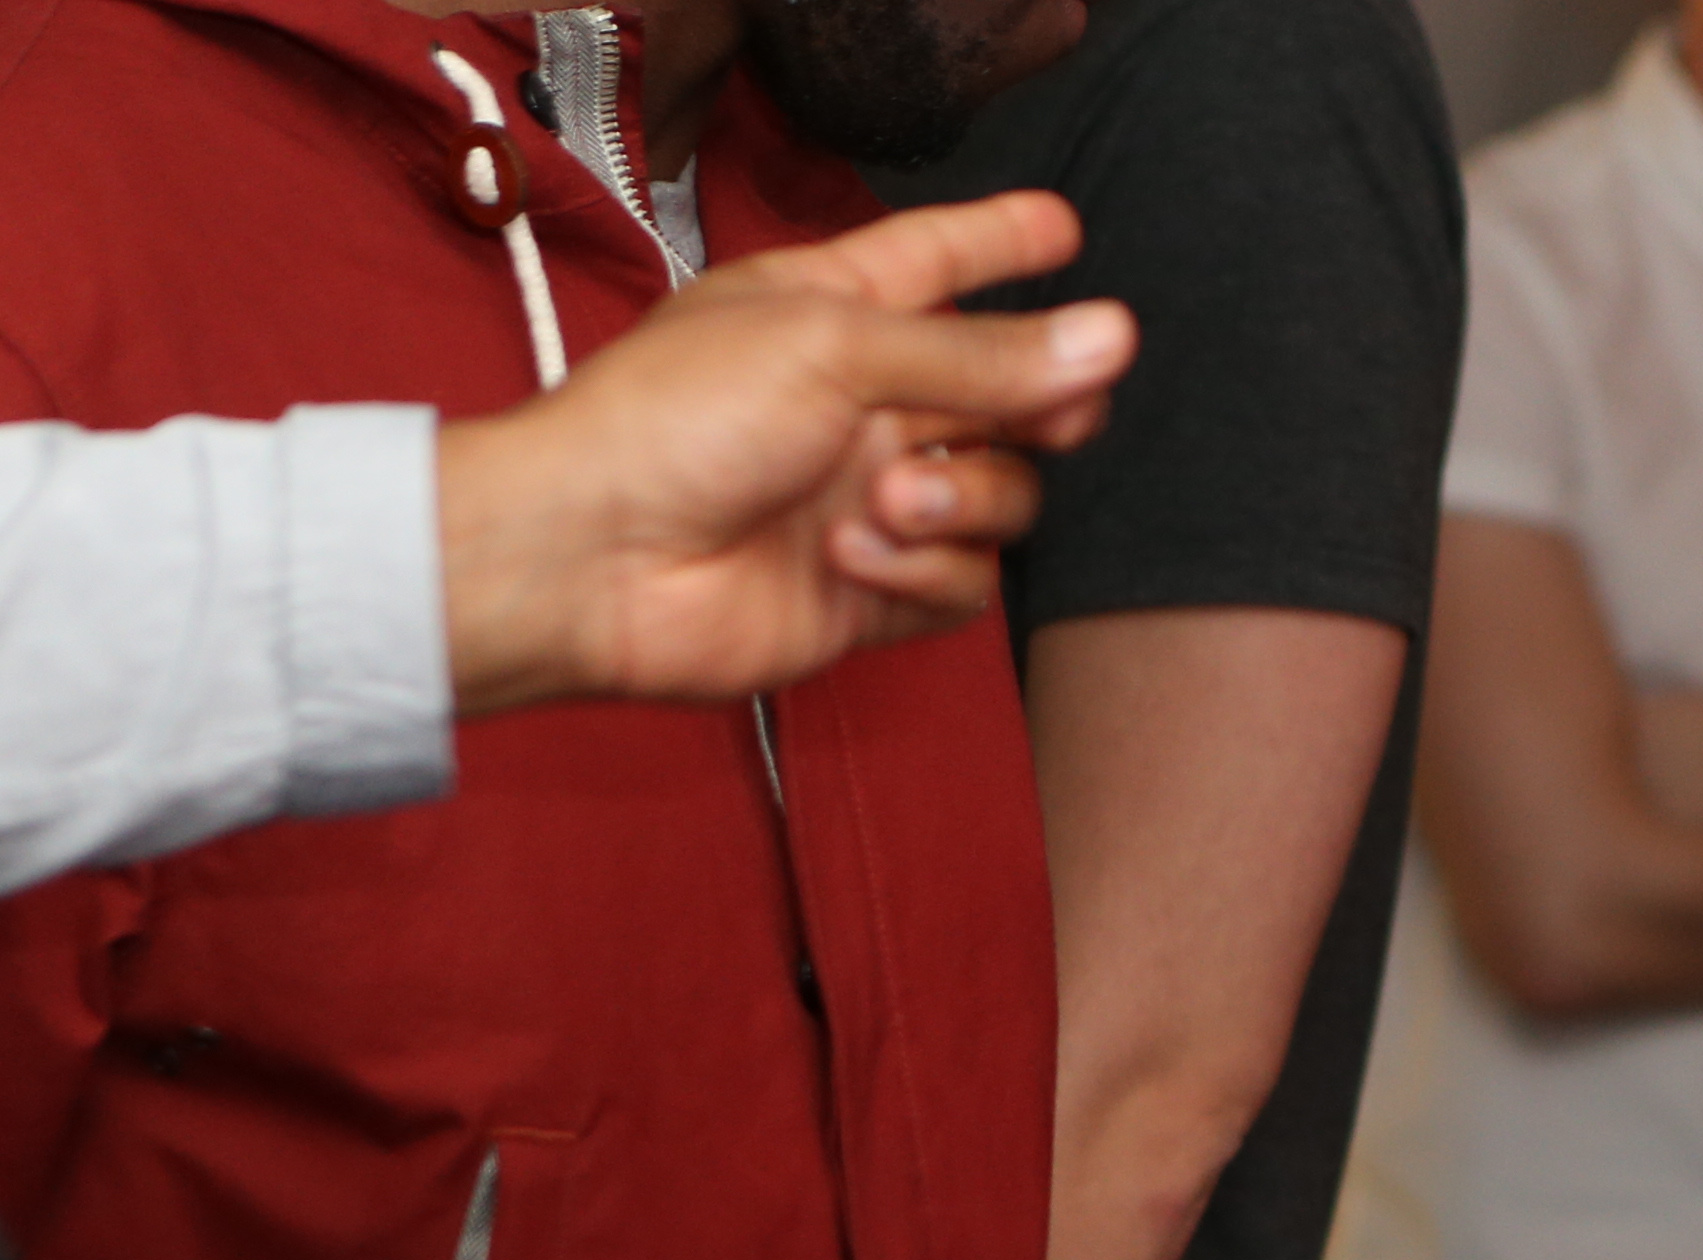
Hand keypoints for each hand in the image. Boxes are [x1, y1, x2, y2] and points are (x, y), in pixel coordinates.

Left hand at [433, 190, 1138, 716]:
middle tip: (1053, 409)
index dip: (999, 242)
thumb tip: (1106, 337)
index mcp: (831, 310)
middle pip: (1003, 391)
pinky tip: (855, 555)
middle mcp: (859, 402)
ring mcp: (869, 497)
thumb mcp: (838, 346)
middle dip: (1036, 399)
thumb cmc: (671, 421)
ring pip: (1000, 494)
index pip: (938, 261)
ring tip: (889, 496)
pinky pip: (962, 582)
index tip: (1061, 227)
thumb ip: (982, 352)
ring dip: (961, 496)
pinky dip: (922, 570)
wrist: (597, 559)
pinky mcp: (874, 588)